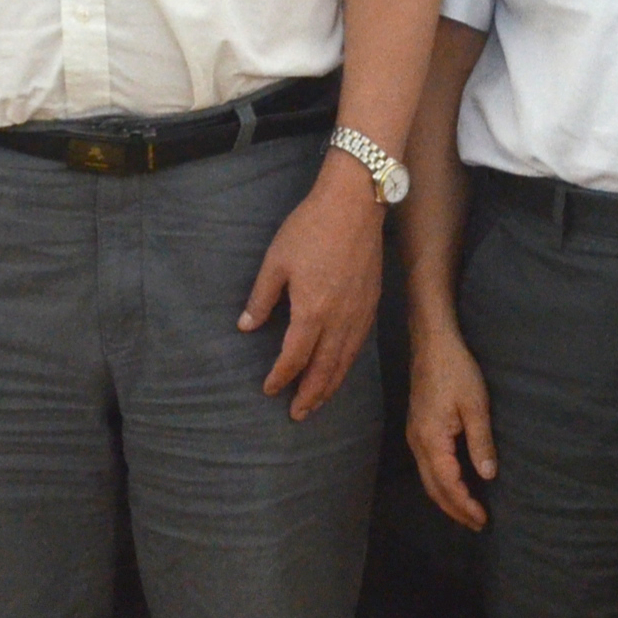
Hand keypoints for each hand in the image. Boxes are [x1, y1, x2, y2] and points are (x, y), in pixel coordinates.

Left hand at [240, 156, 384, 419]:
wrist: (355, 203)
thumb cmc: (311, 228)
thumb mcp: (276, 261)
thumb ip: (261, 298)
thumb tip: (246, 326)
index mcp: (312, 312)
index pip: (295, 358)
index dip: (281, 377)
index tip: (269, 390)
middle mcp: (339, 320)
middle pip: (324, 370)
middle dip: (309, 395)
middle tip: (297, 414)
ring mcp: (359, 314)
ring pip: (345, 362)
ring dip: (330, 386)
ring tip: (317, 402)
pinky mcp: (372, 303)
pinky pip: (358, 346)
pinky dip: (347, 365)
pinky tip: (340, 368)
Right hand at [407, 318, 498, 529]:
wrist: (432, 343)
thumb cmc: (456, 370)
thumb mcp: (476, 405)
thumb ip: (481, 442)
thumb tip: (487, 475)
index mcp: (431, 440)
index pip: (448, 484)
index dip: (465, 505)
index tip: (483, 519)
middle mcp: (417, 443)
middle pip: (433, 488)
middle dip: (454, 509)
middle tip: (477, 524)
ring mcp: (414, 436)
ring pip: (428, 479)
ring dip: (447, 498)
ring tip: (467, 511)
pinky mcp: (417, 429)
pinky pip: (427, 466)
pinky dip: (441, 482)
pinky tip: (455, 483)